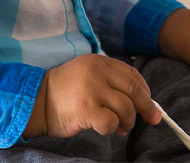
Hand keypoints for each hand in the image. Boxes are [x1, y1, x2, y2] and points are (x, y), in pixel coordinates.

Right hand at [22, 54, 160, 138]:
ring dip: (127, 122)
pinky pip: (111, 122)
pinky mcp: (86, 108)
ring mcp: (91, 89)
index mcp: (98, 61)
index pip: (132, 73)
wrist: (36, 101)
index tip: (150, 103)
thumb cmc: (63, 93)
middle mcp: (96, 72)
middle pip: (134, 90)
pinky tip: (102, 128)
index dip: (145, 90)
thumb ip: (109, 81)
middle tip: (152, 119)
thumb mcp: (86, 75)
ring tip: (119, 127)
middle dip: (147, 107)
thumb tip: (140, 100)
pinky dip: (112, 128)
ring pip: (126, 108)